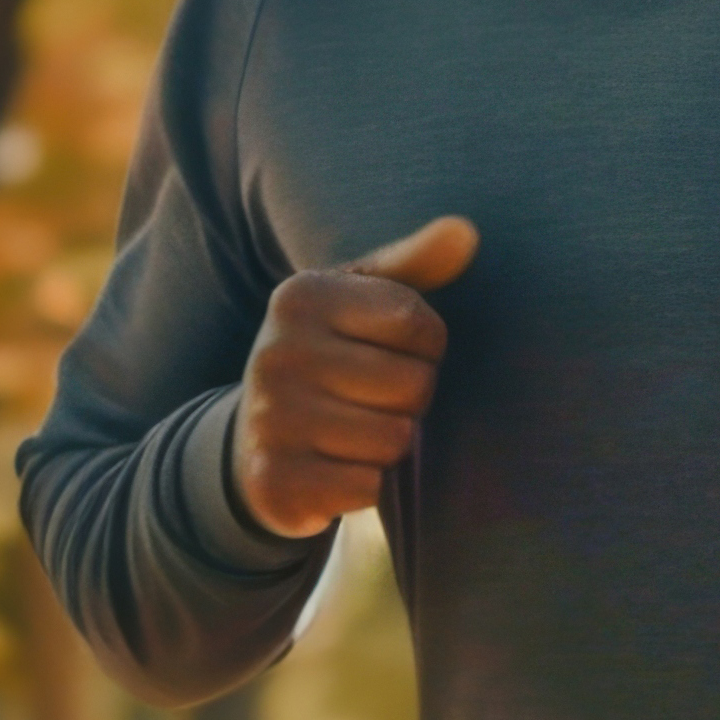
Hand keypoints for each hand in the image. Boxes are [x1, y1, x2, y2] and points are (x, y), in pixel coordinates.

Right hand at [234, 217, 477, 539]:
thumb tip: (465, 231)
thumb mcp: (361, 300)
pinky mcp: (276, 483)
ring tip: (357, 432)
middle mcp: (274, 354)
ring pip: (396, 440)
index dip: (427, 346)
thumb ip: (415, 265)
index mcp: (300, 297)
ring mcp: (270, 421)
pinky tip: (339, 468)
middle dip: (412, 398)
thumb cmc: (330, 356)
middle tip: (375, 399)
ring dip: (393, 445)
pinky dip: (369, 485)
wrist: (254, 441)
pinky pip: (370, 487)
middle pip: (413, 385)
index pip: (417, 322)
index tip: (396, 352)